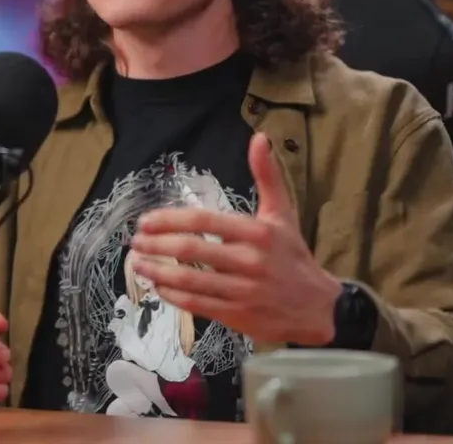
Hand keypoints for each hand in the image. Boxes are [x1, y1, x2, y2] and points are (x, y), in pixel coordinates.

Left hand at [130, 133, 340, 345]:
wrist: (317, 306)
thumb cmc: (293, 255)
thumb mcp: (282, 213)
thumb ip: (267, 176)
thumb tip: (259, 137)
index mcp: (257, 232)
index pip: (204, 221)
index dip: (170, 220)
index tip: (146, 221)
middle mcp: (250, 260)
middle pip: (191, 250)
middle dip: (156, 245)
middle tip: (135, 242)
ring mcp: (243, 291)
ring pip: (190, 280)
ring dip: (158, 272)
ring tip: (138, 264)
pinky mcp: (237, 315)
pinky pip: (198, 304)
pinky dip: (174, 295)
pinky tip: (159, 286)